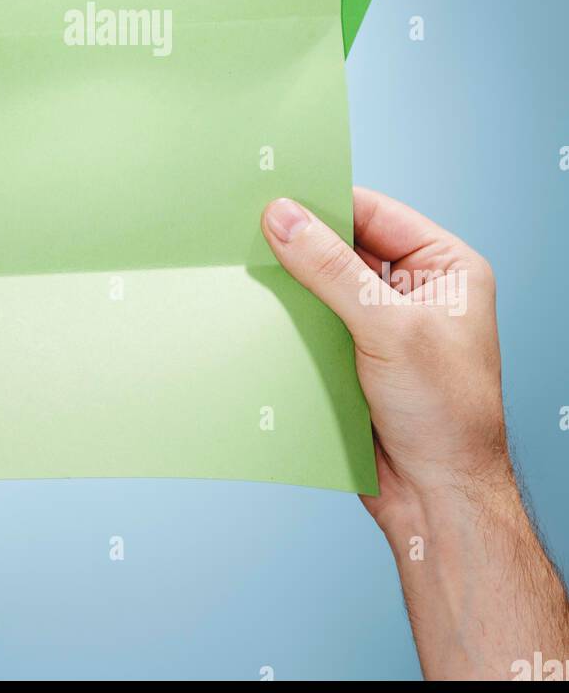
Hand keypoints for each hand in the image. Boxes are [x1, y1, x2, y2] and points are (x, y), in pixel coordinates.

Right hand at [261, 189, 508, 527]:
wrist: (437, 500)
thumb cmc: (448, 417)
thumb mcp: (389, 329)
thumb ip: (332, 270)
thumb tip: (285, 219)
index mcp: (446, 268)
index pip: (376, 214)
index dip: (327, 202)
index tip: (276, 192)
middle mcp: (416, 290)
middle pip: (345, 246)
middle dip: (302, 241)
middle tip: (249, 226)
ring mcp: (383, 325)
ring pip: (323, 285)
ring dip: (290, 282)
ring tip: (244, 264)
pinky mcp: (354, 357)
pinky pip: (312, 323)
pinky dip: (287, 318)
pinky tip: (257, 309)